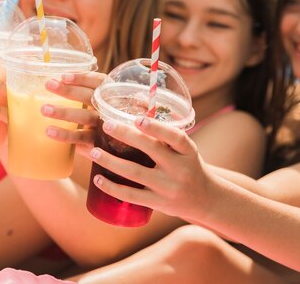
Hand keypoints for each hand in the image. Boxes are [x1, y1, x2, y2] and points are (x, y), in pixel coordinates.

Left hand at [43, 72, 103, 144]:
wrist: (121, 141)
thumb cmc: (103, 113)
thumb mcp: (99, 99)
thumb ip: (83, 90)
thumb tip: (57, 79)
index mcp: (109, 93)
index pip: (98, 81)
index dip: (82, 78)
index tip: (63, 76)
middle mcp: (108, 107)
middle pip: (89, 97)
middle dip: (69, 90)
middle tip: (48, 84)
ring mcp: (104, 125)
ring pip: (85, 117)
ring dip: (64, 112)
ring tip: (44, 109)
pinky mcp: (98, 141)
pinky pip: (81, 137)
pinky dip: (66, 135)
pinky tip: (50, 132)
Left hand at [86, 117, 213, 221]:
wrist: (206, 200)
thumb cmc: (187, 165)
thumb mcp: (184, 149)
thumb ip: (162, 131)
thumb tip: (136, 97)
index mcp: (188, 151)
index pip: (176, 137)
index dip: (157, 128)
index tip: (138, 119)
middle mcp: (180, 169)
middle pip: (152, 150)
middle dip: (126, 136)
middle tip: (106, 124)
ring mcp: (168, 188)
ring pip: (136, 173)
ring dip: (111, 161)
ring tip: (93, 151)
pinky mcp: (158, 203)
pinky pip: (131, 195)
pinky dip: (112, 187)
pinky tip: (97, 178)